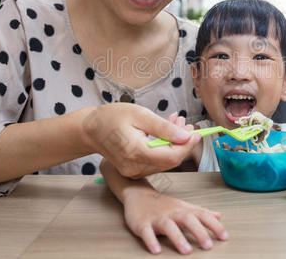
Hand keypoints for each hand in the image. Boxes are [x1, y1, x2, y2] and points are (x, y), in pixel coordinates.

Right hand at [80, 104, 200, 177]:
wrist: (89, 129)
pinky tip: (165, 132)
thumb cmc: (111, 118)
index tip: (196, 132)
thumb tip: (185, 136)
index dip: (187, 146)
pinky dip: (164, 147)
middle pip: (170, 160)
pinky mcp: (134, 170)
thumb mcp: (140, 115)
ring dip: (174, 143)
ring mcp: (134, 171)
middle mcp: (135, 167)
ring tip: (175, 122)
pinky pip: (156, 161)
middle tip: (185, 122)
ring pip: (164, 160)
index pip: (171, 156)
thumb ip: (163, 127)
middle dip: (182, 142)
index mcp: (135, 152)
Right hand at [123, 188, 228, 254]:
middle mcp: (172, 212)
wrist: (138, 195)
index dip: (214, 226)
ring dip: (178, 238)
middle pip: (187, 219)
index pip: (202, 215)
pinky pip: (147, 232)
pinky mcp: (142, 224)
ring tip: (186, 251)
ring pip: (169, 226)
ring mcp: (157, 218)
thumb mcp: (183, 206)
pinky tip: (156, 251)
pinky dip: (151, 241)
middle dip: (199, 232)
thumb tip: (219, 216)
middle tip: (208, 246)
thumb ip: (201, 212)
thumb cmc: (163, 204)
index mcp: (183, 209)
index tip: (225, 237)